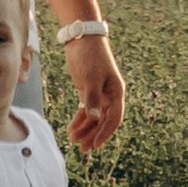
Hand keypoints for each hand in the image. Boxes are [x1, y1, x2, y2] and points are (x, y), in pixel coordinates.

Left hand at [61, 31, 124, 152]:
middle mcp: (110, 94)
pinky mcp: (87, 90)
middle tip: (82, 149)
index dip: (105, 133)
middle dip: (93, 134)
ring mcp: (99, 93)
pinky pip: (86, 110)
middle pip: (104, 121)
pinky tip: (71, 129)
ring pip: (94, 117)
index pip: (114, 118)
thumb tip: (94, 118)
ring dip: (85, 129)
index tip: (95, 144)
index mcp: (116, 92)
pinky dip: (79, 119)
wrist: (81, 37)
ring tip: (73, 140)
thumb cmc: (90, 55)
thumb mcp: (91, 77)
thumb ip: (92, 98)